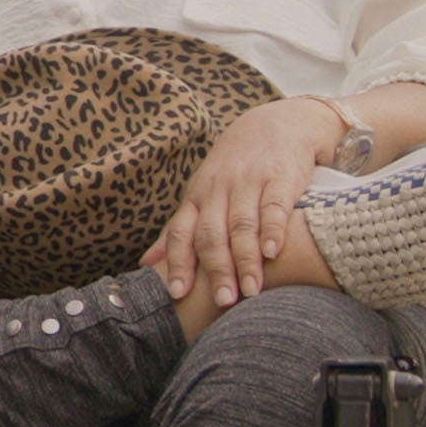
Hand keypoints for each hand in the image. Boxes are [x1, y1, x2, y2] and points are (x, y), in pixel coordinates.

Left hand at [147, 99, 343, 317]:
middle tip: (223, 301)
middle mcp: (218, 191)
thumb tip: (146, 264)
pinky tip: (273, 252)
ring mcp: (248, 183)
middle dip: (216, 270)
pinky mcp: (280, 177)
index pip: (181, 233)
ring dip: (245, 260)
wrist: (274, 125)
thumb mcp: (201, 194)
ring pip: (242, 225)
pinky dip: (272, 229)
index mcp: (196, 198)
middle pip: (212, 234)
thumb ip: (178, 230)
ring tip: (251, 291)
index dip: (178, 263)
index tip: (178, 294)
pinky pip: (273, 206)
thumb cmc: (233, 170)